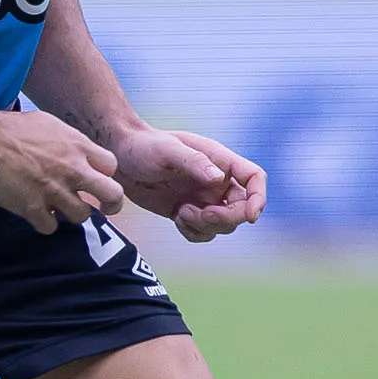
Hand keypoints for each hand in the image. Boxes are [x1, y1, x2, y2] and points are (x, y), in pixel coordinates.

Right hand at [0, 106, 125, 234]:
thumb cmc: (12, 129)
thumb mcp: (50, 124)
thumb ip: (69, 142)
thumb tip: (76, 151)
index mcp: (78, 146)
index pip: (111, 166)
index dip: (105, 175)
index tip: (96, 180)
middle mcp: (73, 170)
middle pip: (111, 195)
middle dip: (110, 205)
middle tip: (102, 209)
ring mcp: (55, 191)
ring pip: (82, 216)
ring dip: (70, 214)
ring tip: (57, 208)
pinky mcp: (34, 208)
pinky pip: (50, 227)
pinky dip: (43, 223)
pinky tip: (34, 213)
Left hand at [112, 127, 266, 241]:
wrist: (119, 156)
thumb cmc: (143, 146)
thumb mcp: (167, 150)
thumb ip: (193, 162)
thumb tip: (218, 178)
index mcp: (219, 160)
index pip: (254, 178)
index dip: (259, 197)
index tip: (251, 215)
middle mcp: (216, 181)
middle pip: (241, 208)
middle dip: (225, 218)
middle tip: (199, 214)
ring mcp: (203, 198)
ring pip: (223, 225)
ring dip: (206, 226)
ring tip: (180, 213)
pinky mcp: (187, 212)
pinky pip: (203, 232)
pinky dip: (194, 233)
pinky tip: (177, 218)